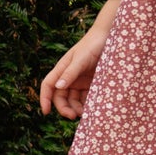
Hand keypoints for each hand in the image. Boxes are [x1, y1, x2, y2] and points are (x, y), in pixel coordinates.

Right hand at [41, 0, 120, 119]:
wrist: (111, 38)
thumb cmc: (93, 45)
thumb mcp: (81, 59)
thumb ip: (70, 72)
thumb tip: (58, 87)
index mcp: (62, 69)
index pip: (48, 86)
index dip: (44, 98)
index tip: (46, 112)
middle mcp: (69, 77)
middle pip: (61, 97)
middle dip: (65, 108)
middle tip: (73, 116)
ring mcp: (81, 81)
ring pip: (74, 100)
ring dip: (77, 108)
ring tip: (86, 113)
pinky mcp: (92, 84)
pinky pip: (87, 98)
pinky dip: (88, 105)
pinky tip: (93, 108)